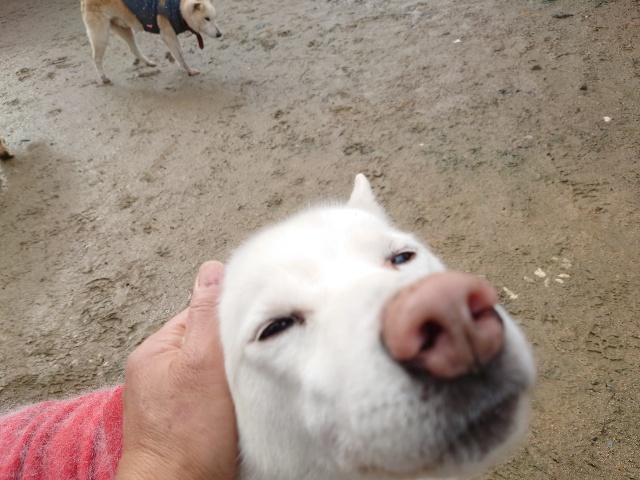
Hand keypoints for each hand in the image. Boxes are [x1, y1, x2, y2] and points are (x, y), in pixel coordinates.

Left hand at [115, 261, 237, 479]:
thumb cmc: (188, 434)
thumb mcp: (202, 362)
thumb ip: (207, 314)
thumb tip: (212, 269)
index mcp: (155, 350)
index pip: (200, 315)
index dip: (228, 322)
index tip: (248, 335)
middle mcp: (157, 371)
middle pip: (206, 343)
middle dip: (229, 351)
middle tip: (245, 369)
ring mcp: (168, 398)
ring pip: (210, 370)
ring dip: (229, 377)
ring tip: (240, 392)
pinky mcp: (183, 420)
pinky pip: (209, 395)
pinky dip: (224, 398)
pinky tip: (234, 409)